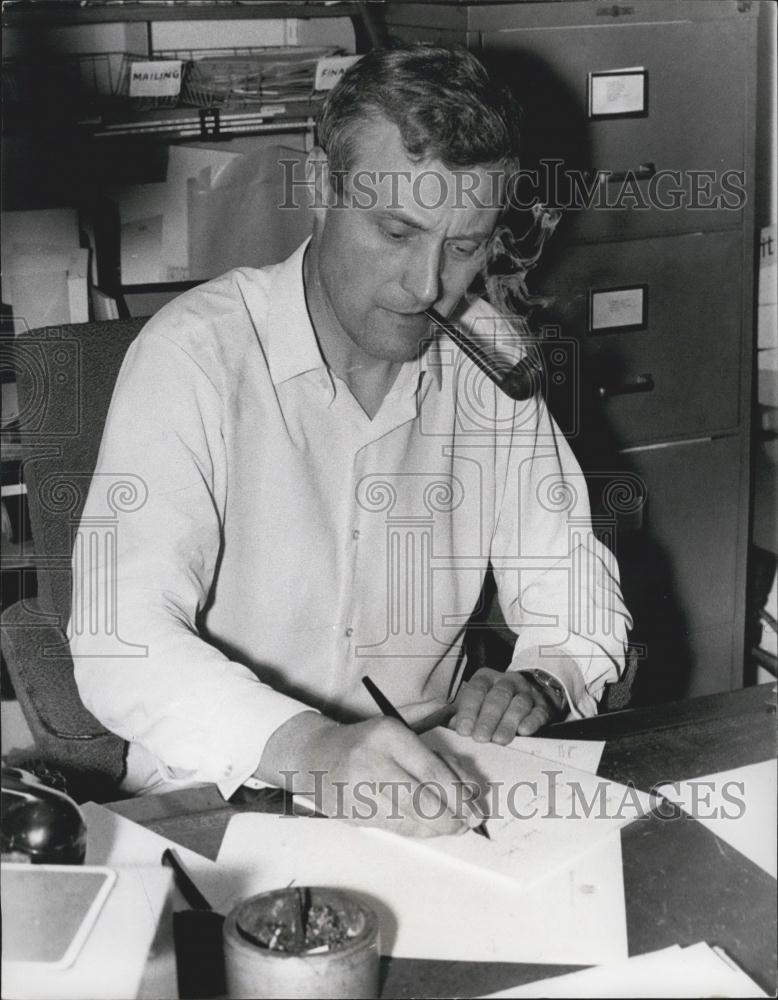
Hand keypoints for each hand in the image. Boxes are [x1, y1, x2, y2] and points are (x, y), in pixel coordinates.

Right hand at [258, 711, 485, 837]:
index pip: (433, 772)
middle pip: (423, 802)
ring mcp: (359, 790)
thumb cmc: (366, 743)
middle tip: (467, 824)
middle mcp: (373, 762)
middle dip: (451, 819)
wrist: (315, 756)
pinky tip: (427, 827)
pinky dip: (416, 831)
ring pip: (410, 820)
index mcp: (389, 735)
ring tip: (451, 827)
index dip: (460, 796)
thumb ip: (434, 746)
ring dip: (436, 829)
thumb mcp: (399, 732)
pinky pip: (394, 828)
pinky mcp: (352, 813)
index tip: (476, 809)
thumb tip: (468, 774)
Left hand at [449, 668, 557, 743]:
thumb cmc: (491, 704)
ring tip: (500, 740)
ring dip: (508, 723)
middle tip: (481, 738)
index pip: (476, 690)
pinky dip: (531, 721)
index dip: (468, 711)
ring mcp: (526, 692)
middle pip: (498, 697)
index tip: (463, 730)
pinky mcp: (542, 705)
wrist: (528, 694)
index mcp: (485, 678)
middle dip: (488, 719)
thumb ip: (461, 714)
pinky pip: (538, 711)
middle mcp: (507, 681)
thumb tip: (448, 725)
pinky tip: (524, 731)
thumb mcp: (474, 704)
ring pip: (519, 703)